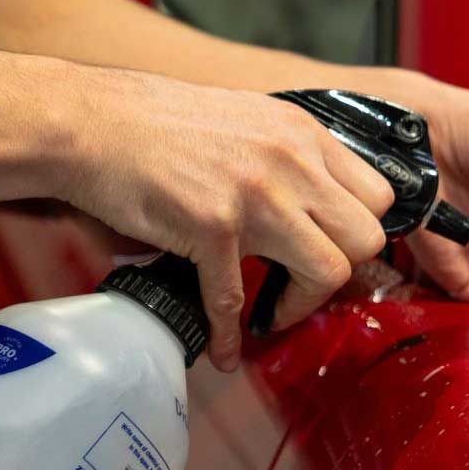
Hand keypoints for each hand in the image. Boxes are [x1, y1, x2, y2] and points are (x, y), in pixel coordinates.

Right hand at [56, 65, 394, 369]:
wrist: (90, 121)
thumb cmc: (155, 123)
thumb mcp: (246, 120)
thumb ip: (287, 157)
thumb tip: (313, 205)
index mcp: (302, 134)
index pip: (377, 195)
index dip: (359, 233)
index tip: (333, 251)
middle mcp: (290, 161)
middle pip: (368, 237)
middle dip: (342, 271)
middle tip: (304, 283)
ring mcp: (255, 195)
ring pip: (330, 270)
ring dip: (303, 304)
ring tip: (273, 310)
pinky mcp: (211, 227)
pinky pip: (236, 300)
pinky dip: (229, 336)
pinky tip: (223, 349)